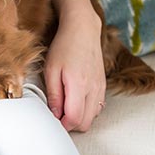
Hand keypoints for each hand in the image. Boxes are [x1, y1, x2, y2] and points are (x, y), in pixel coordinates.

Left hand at [44, 8, 105, 132]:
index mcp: (79, 85)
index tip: (53, 120)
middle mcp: (93, 89)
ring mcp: (101, 87)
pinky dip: (87, 109)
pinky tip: (76, 99)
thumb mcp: (51, 69)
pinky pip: (97, 106)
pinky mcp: (103, 85)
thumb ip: (54, 95)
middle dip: (71, 124)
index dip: (62, 124)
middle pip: (85, 123)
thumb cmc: (64, 46)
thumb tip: (54, 114)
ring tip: (66, 105)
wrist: (83, 29)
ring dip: (80, 117)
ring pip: (93, 116)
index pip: (74, 118)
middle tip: (58, 114)